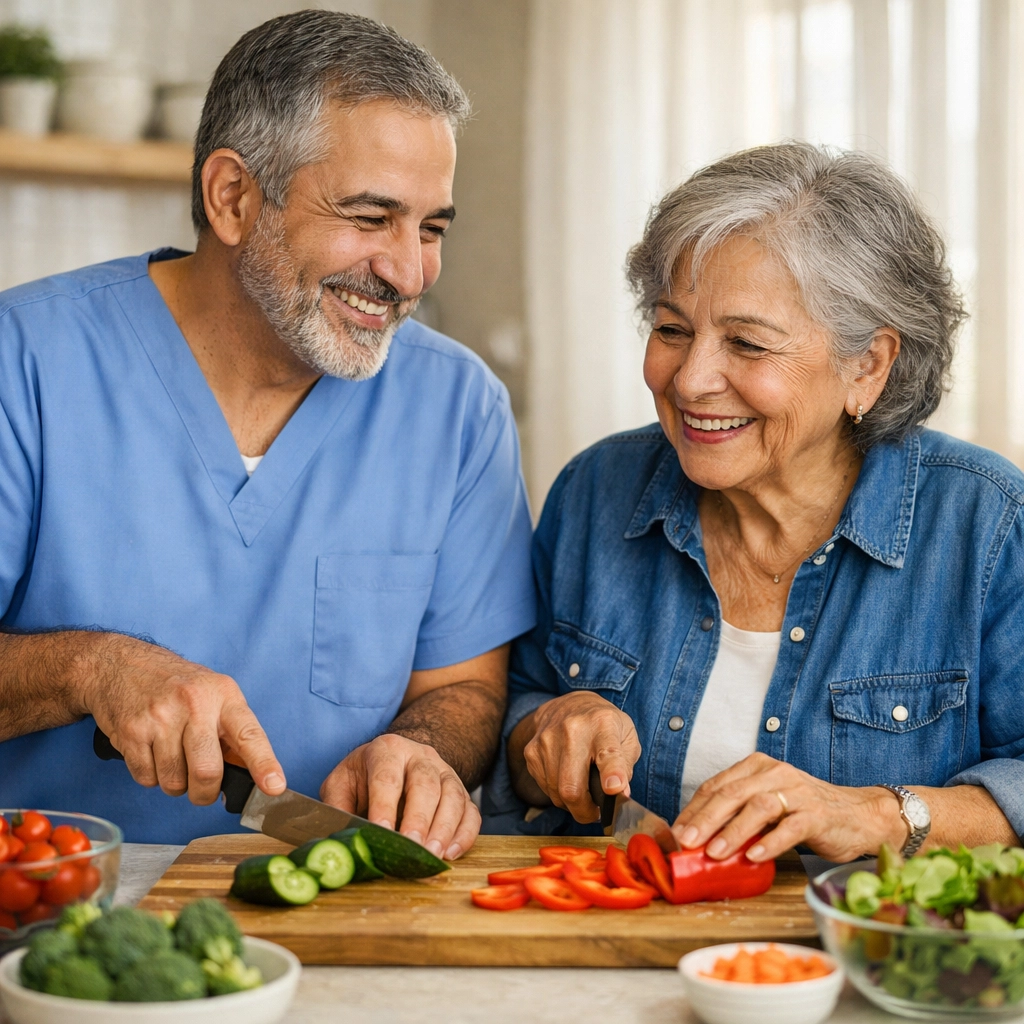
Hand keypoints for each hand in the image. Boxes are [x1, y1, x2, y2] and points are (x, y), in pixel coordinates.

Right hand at [83, 635, 284, 805]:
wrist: (123, 665)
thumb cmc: (176, 685)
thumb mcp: (215, 694)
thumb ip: (233, 733)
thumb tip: (252, 776)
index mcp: (223, 695)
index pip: (249, 734)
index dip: (264, 764)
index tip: (274, 787)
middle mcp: (194, 704)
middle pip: (207, 772)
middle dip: (205, 793)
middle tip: (202, 789)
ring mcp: (161, 718)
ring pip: (174, 782)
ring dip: (175, 784)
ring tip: (172, 758)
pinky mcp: (132, 732)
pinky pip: (146, 779)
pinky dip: (151, 777)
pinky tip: (151, 752)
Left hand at [320, 734, 479, 859]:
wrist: (398, 758)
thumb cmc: (365, 776)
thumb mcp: (342, 782)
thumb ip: (337, 807)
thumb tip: (337, 840)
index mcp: (387, 750)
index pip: (387, 777)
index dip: (385, 805)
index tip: (383, 831)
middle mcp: (421, 757)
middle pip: (426, 785)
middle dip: (419, 819)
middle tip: (412, 848)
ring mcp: (445, 773)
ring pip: (453, 796)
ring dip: (444, 829)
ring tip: (432, 856)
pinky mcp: (461, 792)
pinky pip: (470, 812)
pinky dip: (465, 834)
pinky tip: (451, 854)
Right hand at [522, 691, 640, 822]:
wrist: (569, 705)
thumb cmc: (603, 726)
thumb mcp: (626, 737)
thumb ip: (626, 767)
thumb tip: (620, 795)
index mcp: (603, 724)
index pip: (608, 753)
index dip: (612, 773)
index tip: (615, 788)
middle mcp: (572, 730)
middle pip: (572, 786)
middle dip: (584, 811)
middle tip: (593, 813)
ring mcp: (547, 740)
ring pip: (556, 793)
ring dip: (571, 803)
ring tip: (582, 791)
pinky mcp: (531, 751)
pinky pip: (545, 788)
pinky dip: (557, 793)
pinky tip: (567, 779)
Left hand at [672, 753, 906, 862]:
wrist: (858, 815)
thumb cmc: (804, 812)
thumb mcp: (766, 805)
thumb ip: (738, 814)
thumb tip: (698, 838)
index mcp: (757, 767)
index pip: (717, 786)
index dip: (694, 809)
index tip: (677, 832)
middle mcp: (775, 773)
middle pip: (732, 794)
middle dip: (706, 819)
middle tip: (686, 842)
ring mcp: (797, 792)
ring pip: (758, 808)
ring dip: (733, 831)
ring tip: (714, 853)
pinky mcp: (817, 814)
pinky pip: (790, 828)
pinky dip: (770, 843)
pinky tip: (754, 857)